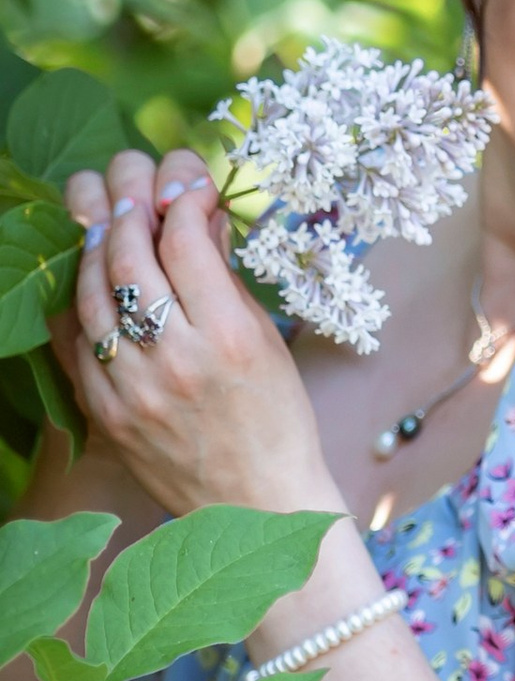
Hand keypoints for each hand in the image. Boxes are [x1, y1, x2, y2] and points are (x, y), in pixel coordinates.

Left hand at [54, 148, 337, 522]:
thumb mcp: (266, 340)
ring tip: (101, 214)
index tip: (182, 184)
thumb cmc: (275, 418)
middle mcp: (177, 361)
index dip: (179, 198)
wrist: (256, 501)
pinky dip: (75, 298)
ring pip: (92, 293)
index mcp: (231, 339)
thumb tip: (198, 213)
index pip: (186, 242)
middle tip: (129, 179)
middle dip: (126, 204)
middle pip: (130, 258)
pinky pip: (73, 340)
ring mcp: (133, 389)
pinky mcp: (105, 413)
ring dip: (93, 242)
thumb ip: (224, 277)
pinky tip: (84, 274)